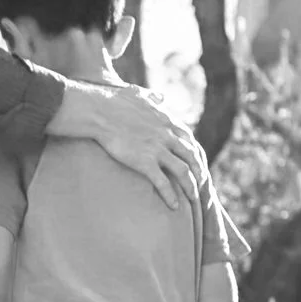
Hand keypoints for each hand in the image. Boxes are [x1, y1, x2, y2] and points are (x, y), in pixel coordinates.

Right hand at [65, 81, 206, 210]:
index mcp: (167, 122)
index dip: (196, 155)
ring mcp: (157, 149)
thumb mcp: (140, 95)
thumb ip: (153, 97)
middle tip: (201, 186)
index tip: (198, 165)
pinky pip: (163, 182)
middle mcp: (167, 136)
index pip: (190, 141)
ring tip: (193, 199)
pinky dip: (171, 196)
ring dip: (191, 187)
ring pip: (183, 171)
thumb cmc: (114, 102)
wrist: (99, 111)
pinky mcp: (144, 162)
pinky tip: (174, 207)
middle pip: (192, 157)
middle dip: (200, 173)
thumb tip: (160, 96)